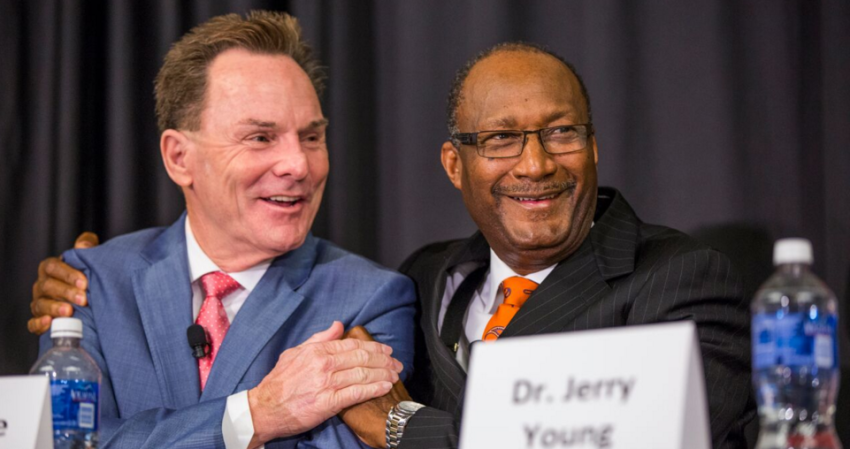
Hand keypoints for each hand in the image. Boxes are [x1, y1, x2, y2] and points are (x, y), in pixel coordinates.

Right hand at [28, 232, 98, 334]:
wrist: (90, 297)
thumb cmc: (88, 274)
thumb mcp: (89, 258)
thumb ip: (87, 246)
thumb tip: (83, 245)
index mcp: (51, 268)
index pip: (52, 267)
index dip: (67, 274)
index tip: (84, 282)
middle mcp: (42, 285)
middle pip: (47, 286)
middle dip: (66, 292)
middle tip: (83, 299)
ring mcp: (39, 302)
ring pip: (40, 304)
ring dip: (54, 308)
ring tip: (69, 312)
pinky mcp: (40, 320)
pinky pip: (33, 323)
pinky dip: (39, 324)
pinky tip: (49, 323)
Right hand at [247, 321, 402, 446]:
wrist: (264, 409)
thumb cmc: (279, 382)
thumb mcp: (295, 353)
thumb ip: (319, 339)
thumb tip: (338, 325)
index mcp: (317, 350)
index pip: (352, 345)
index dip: (373, 347)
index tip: (386, 350)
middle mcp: (323, 364)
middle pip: (362, 358)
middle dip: (383, 360)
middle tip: (396, 363)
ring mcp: (326, 383)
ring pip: (363, 374)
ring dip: (383, 373)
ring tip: (395, 375)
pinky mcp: (328, 403)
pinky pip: (357, 393)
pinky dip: (374, 389)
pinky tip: (385, 387)